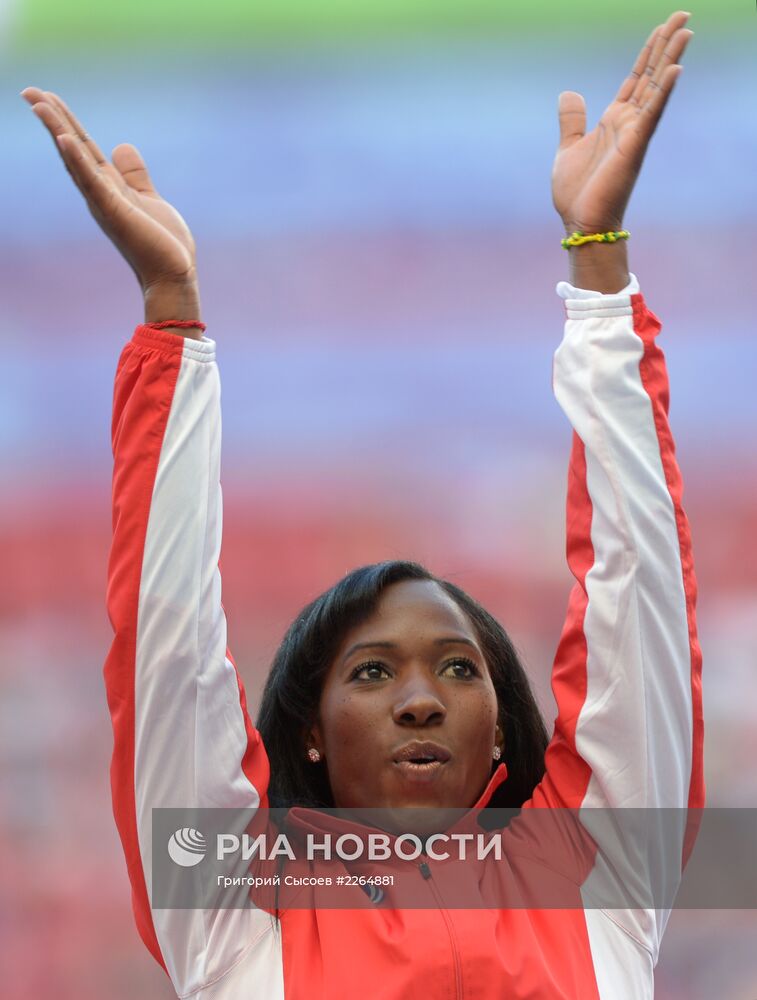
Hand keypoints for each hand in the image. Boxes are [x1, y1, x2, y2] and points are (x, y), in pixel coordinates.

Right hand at [22, 87, 200, 322]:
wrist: (173, 275)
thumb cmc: (162, 243)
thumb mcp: (148, 198)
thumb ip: (134, 174)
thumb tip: (120, 147)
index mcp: (108, 187)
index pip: (83, 148)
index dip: (67, 122)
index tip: (47, 97)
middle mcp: (100, 193)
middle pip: (73, 148)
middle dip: (53, 119)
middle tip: (29, 90)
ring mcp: (105, 203)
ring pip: (76, 161)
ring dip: (58, 132)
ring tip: (39, 105)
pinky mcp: (115, 213)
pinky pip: (93, 183)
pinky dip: (78, 161)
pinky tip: (65, 140)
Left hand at [552, 10, 692, 235]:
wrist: (581, 222)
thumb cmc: (578, 192)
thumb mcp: (569, 147)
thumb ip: (572, 120)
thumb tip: (569, 92)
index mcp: (615, 120)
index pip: (637, 77)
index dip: (649, 51)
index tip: (663, 27)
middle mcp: (630, 122)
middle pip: (652, 74)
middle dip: (666, 44)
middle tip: (683, 14)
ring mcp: (634, 133)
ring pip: (656, 88)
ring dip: (671, 59)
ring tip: (685, 31)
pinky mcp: (634, 147)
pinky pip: (651, 114)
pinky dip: (662, 92)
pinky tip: (675, 70)